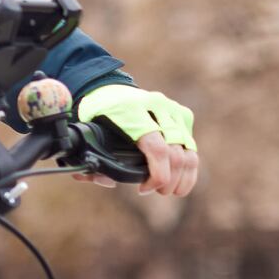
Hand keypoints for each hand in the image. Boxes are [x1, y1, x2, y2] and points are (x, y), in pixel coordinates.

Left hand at [73, 85, 199, 196]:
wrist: (109, 87)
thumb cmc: (97, 114)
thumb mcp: (87, 131)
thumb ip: (92, 158)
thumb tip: (108, 182)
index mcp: (130, 110)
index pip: (157, 148)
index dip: (157, 176)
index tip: (144, 189)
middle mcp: (155, 107)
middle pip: (175, 154)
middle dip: (170, 181)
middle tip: (159, 191)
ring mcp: (171, 109)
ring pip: (188, 151)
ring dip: (183, 177)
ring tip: (171, 191)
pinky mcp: (182, 113)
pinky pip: (191, 145)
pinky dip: (188, 166)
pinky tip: (180, 179)